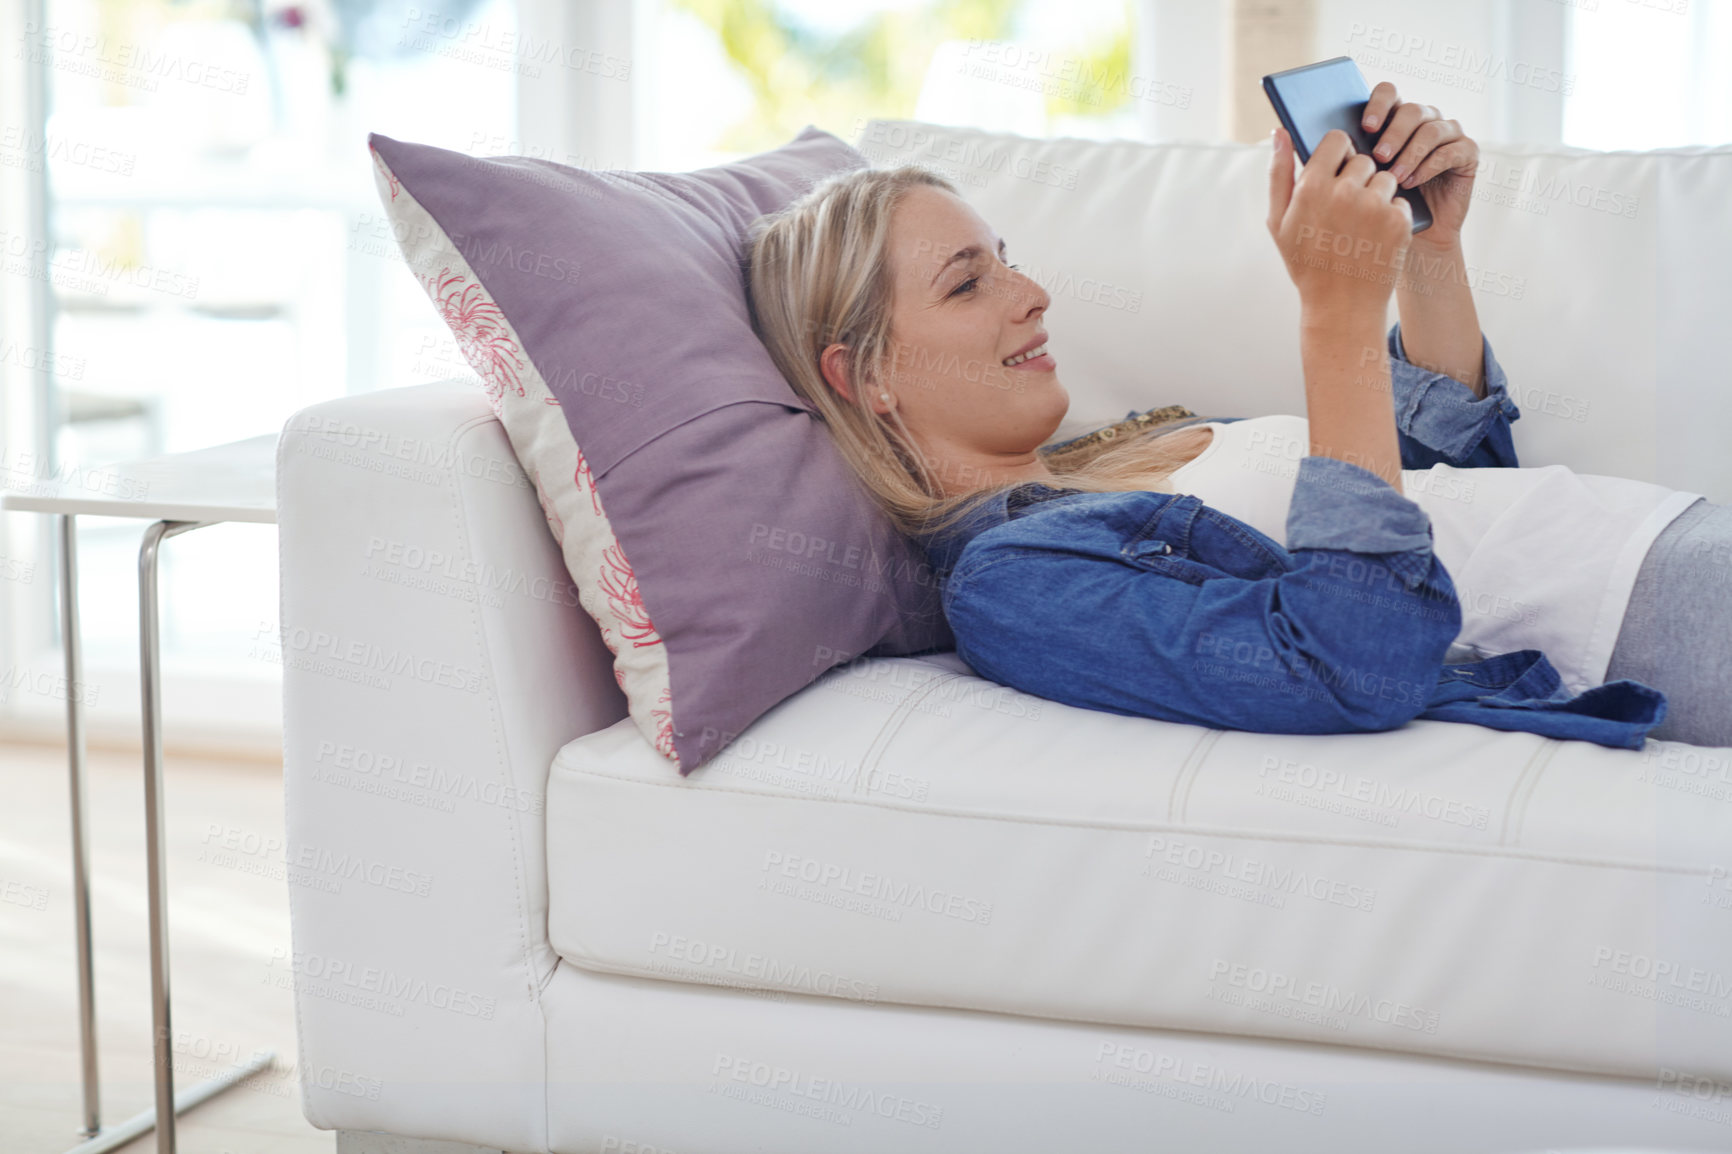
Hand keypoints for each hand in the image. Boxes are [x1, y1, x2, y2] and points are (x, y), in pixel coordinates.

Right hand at [1267, 126, 1412, 319]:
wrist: (1340, 307)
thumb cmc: (1306, 263)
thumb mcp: (1279, 222)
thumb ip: (1279, 173)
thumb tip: (1279, 131)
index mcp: (1311, 187)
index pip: (1336, 140)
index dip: (1338, 154)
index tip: (1336, 170)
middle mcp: (1344, 192)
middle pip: (1363, 160)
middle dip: (1358, 178)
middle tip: (1347, 210)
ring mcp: (1374, 207)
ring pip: (1385, 178)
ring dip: (1377, 195)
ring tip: (1362, 225)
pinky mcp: (1398, 222)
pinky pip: (1400, 200)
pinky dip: (1392, 216)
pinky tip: (1376, 237)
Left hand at [1361, 83, 1477, 246]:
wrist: (1414, 236)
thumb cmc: (1381, 206)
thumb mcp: (1360, 178)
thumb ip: (1347, 155)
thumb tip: (1322, 140)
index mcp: (1395, 118)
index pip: (1389, 92)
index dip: (1379, 104)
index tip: (1365, 127)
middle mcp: (1425, 120)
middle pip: (1412, 111)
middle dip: (1393, 134)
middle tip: (1378, 157)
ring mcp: (1449, 134)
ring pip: (1431, 130)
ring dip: (1410, 154)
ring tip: (1394, 178)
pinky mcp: (1467, 153)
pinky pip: (1451, 151)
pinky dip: (1429, 166)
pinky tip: (1412, 182)